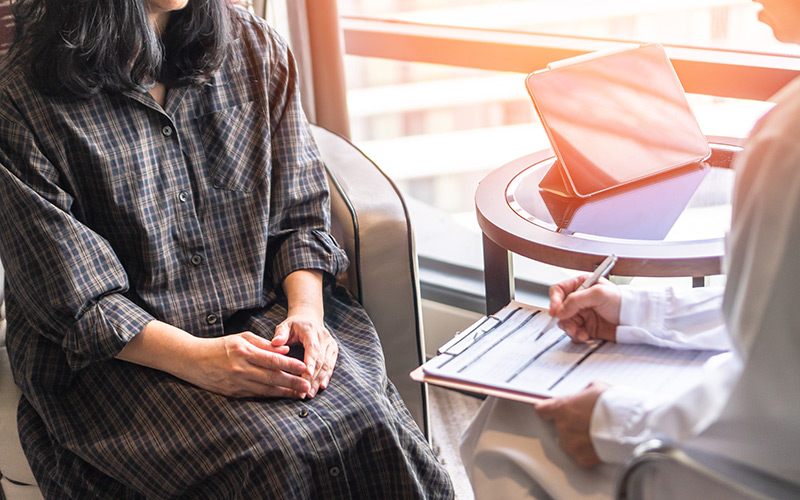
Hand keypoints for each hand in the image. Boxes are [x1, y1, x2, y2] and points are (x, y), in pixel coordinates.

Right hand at [183, 331, 310, 398]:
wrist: (192, 360)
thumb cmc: (220, 346)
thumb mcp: (241, 338)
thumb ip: (264, 345)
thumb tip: (285, 351)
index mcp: (244, 352)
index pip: (272, 360)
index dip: (290, 365)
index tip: (304, 368)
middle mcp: (241, 369)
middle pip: (271, 377)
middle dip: (292, 382)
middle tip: (307, 386)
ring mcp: (236, 383)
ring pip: (265, 389)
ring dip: (284, 392)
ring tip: (299, 394)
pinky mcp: (233, 393)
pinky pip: (256, 395)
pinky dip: (270, 396)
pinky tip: (282, 396)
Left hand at [272, 306, 337, 398]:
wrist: (309, 320)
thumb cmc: (294, 326)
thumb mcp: (285, 326)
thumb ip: (280, 334)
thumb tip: (275, 342)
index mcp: (311, 331)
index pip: (313, 347)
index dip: (310, 361)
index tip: (307, 374)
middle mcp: (324, 337)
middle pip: (320, 359)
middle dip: (312, 377)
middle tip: (303, 392)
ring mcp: (330, 345)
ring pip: (326, 365)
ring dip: (318, 380)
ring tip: (309, 394)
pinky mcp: (333, 351)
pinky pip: (331, 366)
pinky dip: (326, 378)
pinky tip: (320, 387)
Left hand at [534, 382, 609, 467]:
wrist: (630, 427)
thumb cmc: (615, 405)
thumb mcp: (597, 388)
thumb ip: (583, 393)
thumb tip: (583, 396)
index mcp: (563, 408)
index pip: (542, 410)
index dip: (548, 410)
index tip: (551, 411)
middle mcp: (563, 427)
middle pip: (560, 426)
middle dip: (571, 423)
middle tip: (588, 420)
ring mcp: (571, 445)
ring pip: (569, 441)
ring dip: (578, 438)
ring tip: (597, 432)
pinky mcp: (582, 458)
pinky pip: (581, 454)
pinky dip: (589, 451)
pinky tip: (600, 443)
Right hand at [549, 275, 620, 342]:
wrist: (635, 319)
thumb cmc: (623, 302)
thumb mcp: (598, 294)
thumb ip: (576, 300)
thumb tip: (560, 310)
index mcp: (581, 285)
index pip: (559, 290)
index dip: (554, 300)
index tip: (555, 311)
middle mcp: (580, 299)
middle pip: (560, 309)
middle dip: (563, 318)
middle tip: (569, 325)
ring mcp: (582, 313)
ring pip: (565, 322)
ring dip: (570, 328)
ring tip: (579, 332)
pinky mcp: (586, 326)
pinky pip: (573, 332)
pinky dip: (577, 335)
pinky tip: (585, 335)